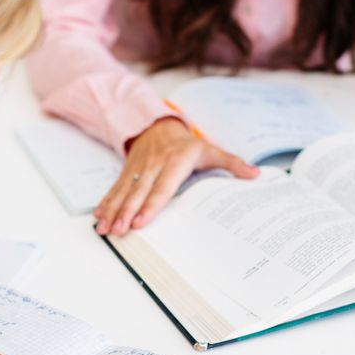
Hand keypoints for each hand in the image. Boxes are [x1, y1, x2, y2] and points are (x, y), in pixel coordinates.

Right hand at [95, 117, 258, 234]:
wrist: (157, 125)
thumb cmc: (186, 145)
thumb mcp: (210, 150)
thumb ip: (232, 163)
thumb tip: (255, 175)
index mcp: (175, 162)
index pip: (162, 187)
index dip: (151, 205)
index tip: (141, 221)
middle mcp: (153, 166)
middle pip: (139, 192)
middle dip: (127, 212)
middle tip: (120, 230)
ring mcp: (137, 169)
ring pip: (124, 192)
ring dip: (113, 210)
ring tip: (105, 228)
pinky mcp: (127, 172)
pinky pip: (115, 189)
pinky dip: (106, 203)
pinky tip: (99, 217)